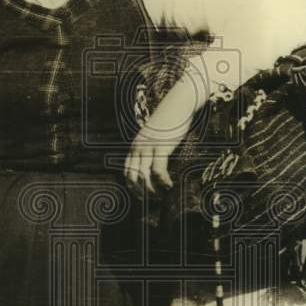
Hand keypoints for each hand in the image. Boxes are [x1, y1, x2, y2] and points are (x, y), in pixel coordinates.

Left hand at [124, 74, 200, 196]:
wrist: (178, 104)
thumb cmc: (169, 122)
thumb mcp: (154, 137)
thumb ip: (151, 150)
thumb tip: (154, 168)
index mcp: (135, 146)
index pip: (126, 172)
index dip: (132, 187)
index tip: (141, 196)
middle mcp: (138, 147)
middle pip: (133, 176)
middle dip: (141, 192)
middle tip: (151, 200)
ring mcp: (149, 147)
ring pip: (144, 176)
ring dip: (152, 190)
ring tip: (161, 195)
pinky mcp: (161, 147)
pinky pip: (159, 170)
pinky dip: (163, 181)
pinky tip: (169, 185)